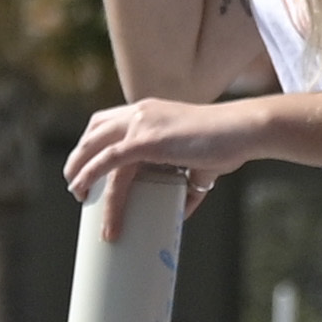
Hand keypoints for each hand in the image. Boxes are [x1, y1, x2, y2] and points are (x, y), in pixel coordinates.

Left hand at [64, 93, 262, 199]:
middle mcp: (141, 112)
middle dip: (80, 157)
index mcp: (151, 112)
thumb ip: (188, 184)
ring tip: (78, 194)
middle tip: (78, 185)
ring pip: (97, 149)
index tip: (88, 167)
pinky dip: (91, 175)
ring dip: (79, 171)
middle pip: (95, 131)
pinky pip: (109, 160)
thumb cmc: (229, 144)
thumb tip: (180, 210)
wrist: (243, 130)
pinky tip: (83, 189)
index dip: (94, 143)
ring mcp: (142, 124)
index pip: (109, 122)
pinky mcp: (146, 140)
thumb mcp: (200, 163)